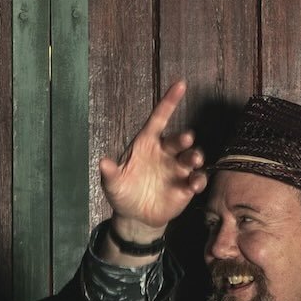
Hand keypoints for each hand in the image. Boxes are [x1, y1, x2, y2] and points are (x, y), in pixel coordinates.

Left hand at [98, 80, 205, 248]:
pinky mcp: (186, 186)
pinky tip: (193, 184)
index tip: (180, 84)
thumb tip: (103, 162)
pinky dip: (198, 180)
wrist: (135, 215)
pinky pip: (197, 179)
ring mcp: (177, 169)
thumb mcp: (112, 183)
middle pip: (178, 140)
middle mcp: (165, 152)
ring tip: (194, 160)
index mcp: (147, 143)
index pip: (159, 118)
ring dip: (195, 156)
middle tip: (186, 139)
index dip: (169, 102)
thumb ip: (110, 173)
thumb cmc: (123, 192)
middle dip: (183, 138)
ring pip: (191, 157)